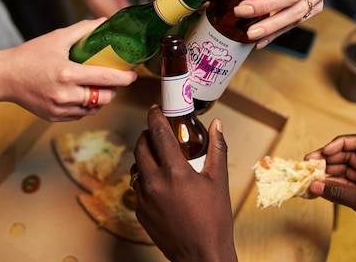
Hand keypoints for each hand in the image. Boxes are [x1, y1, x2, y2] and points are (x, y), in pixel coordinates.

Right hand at [0, 19, 136, 120]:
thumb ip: (82, 30)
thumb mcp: (56, 38)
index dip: (124, 78)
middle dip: (114, 89)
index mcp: (67, 74)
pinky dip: (86, 106)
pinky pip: (80, 115)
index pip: (105, 79)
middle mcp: (64, 95)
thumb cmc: (30, 55)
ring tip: (99, 86)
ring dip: (101, 99)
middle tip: (114, 79)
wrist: (4, 77)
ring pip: (93, 109)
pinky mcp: (54, 117)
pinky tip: (83, 94)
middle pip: (104, 98)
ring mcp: (59, 109)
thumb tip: (104, 22)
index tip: (133, 75)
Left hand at [132, 105, 237, 261]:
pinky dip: (146, 179)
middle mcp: (155, 183)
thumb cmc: (214, 220)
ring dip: (145, 157)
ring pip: (137, 167)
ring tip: (160, 158)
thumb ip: (216, 148)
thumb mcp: (219, 180)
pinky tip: (161, 183)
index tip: (155, 109)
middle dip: (148, 135)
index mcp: (175, 172)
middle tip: (158, 132)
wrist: (201, 255)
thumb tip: (217, 125)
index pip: (158, 134)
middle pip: (141, 146)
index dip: (155, 117)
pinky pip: (138, 187)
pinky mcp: (140, 212)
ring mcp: (144, 198)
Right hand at [305, 134, 355, 261]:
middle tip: (309, 162)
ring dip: (328, 172)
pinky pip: (344, 187)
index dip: (340, 143)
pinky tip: (319, 190)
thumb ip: (338, 192)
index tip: (323, 152)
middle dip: (328, 157)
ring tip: (311, 176)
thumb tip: (314, 185)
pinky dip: (332, 187)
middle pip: (348, 155)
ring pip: (344, 171)